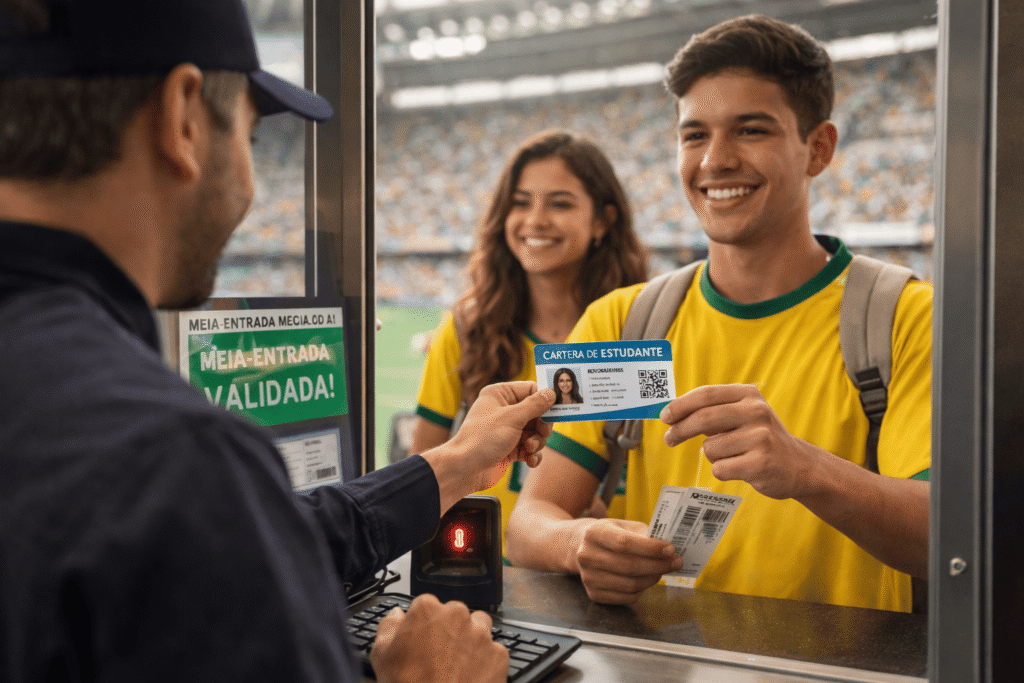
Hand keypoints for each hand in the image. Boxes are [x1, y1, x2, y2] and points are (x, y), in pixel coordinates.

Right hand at [371, 594, 507, 682]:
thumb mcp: (382, 656)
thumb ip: (388, 627)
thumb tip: (396, 615)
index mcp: (428, 610)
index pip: (426, 605)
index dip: (423, 624)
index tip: (421, 639)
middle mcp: (457, 615)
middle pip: (455, 614)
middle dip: (449, 630)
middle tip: (438, 656)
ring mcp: (481, 634)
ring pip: (479, 628)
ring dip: (470, 640)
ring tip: (458, 664)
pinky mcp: (499, 655)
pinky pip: (494, 652)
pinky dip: (485, 662)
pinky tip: (470, 676)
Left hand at [444, 381, 555, 490]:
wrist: (464, 470)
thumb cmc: (482, 439)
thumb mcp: (512, 418)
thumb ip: (535, 405)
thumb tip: (552, 392)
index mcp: (500, 394)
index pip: (531, 390)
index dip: (544, 400)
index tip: (556, 411)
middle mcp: (504, 410)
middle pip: (537, 412)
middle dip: (542, 426)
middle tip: (542, 434)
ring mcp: (507, 430)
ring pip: (535, 432)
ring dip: (537, 442)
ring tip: (529, 449)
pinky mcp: (509, 447)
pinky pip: (529, 447)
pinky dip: (533, 454)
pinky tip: (530, 460)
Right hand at [574, 519, 681, 604]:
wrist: (581, 547)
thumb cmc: (610, 535)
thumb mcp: (623, 526)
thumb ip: (644, 534)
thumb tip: (669, 549)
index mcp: (594, 533)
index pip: (624, 543)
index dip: (650, 548)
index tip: (670, 549)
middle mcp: (587, 556)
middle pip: (629, 566)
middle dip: (658, 565)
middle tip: (675, 562)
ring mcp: (589, 578)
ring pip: (630, 585)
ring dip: (653, 578)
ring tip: (663, 570)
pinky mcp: (594, 594)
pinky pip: (626, 597)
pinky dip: (642, 590)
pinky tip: (647, 579)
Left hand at [660, 384, 816, 499]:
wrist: (798, 466)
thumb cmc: (759, 438)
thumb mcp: (741, 416)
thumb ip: (711, 412)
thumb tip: (670, 414)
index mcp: (749, 395)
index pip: (706, 394)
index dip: (680, 405)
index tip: (664, 416)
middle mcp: (757, 412)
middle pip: (704, 418)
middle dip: (680, 430)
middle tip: (669, 439)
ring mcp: (761, 438)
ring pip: (710, 448)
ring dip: (711, 455)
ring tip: (732, 456)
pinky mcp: (761, 464)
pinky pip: (720, 468)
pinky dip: (722, 470)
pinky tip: (740, 468)